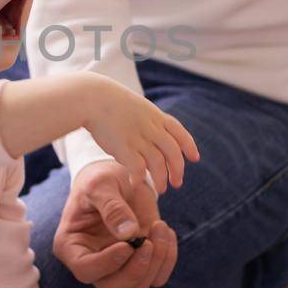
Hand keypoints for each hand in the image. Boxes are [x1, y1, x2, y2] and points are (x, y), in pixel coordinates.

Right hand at [52, 159, 178, 287]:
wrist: (120, 178)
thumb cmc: (101, 179)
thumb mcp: (101, 185)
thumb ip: (112, 208)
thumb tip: (129, 233)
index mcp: (72, 246)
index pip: (85, 270)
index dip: (107, 263)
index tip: (127, 244)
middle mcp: (93, 262)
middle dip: (135, 270)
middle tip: (149, 244)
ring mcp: (118, 266)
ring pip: (139, 285)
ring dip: (156, 260)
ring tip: (159, 225)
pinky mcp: (140, 262)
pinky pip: (158, 276)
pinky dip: (168, 257)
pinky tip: (165, 230)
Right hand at [82, 76, 199, 195]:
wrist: (93, 98)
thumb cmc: (108, 102)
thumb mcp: (136, 106)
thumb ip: (146, 120)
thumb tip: (152, 133)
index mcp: (156, 116)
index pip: (180, 133)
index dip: (189, 146)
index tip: (194, 158)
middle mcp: (151, 128)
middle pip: (173, 153)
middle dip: (178, 170)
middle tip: (177, 183)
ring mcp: (139, 138)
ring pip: (158, 164)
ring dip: (161, 179)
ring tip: (161, 189)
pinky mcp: (124, 148)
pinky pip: (138, 169)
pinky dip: (140, 179)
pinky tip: (136, 184)